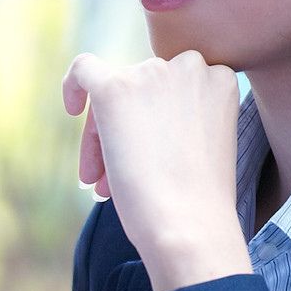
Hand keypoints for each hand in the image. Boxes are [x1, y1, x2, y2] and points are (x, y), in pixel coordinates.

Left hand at [61, 51, 251, 290]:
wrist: (189, 223)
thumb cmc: (200, 199)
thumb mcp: (203, 144)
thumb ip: (182, 117)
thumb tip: (139, 115)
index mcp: (220, 78)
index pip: (175, 88)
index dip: (156, 121)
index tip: (151, 154)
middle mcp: (189, 66)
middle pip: (143, 90)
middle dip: (128, 131)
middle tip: (113, 180)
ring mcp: (152, 74)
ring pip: (115, 92)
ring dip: (106, 136)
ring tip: (102, 184)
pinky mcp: (115, 88)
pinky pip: (84, 69)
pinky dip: (73, 86)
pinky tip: (71, 108)